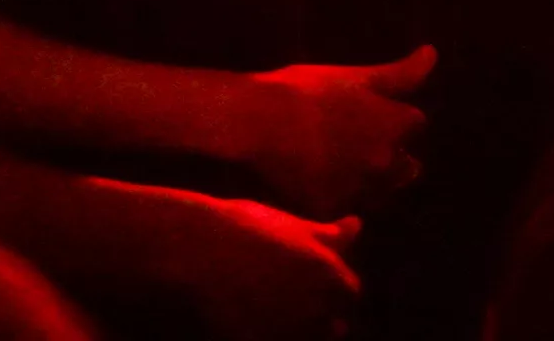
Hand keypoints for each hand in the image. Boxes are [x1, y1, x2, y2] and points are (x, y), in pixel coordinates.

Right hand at [158, 194, 360, 340]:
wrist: (197, 247)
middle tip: (284, 292)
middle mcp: (318, 308)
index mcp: (330, 274)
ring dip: (298, 329)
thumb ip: (327, 234)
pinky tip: (253, 319)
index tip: (306, 274)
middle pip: (334, 323)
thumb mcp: (290, 224)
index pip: (350, 291)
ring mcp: (292, 332)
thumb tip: (357, 225)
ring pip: (309, 338)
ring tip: (269, 305)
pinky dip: (272, 336)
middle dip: (317, 312)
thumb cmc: (246, 227)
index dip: (331, 284)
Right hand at [242, 46, 434, 218]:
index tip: (369, 108)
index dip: (393, 114)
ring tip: (339, 158)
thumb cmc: (308, 91)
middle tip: (356, 137)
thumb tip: (433, 54)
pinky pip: (347, 207)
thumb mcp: (357, 77)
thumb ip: (401, 73)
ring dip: (370, 178)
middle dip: (390, 154)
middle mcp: (386, 165)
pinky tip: (319, 175)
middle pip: (405, 165)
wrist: (259, 121)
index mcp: (395, 127)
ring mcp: (360, 192)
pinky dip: (340, 194)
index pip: (413, 122)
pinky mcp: (332, 211)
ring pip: (379, 191)